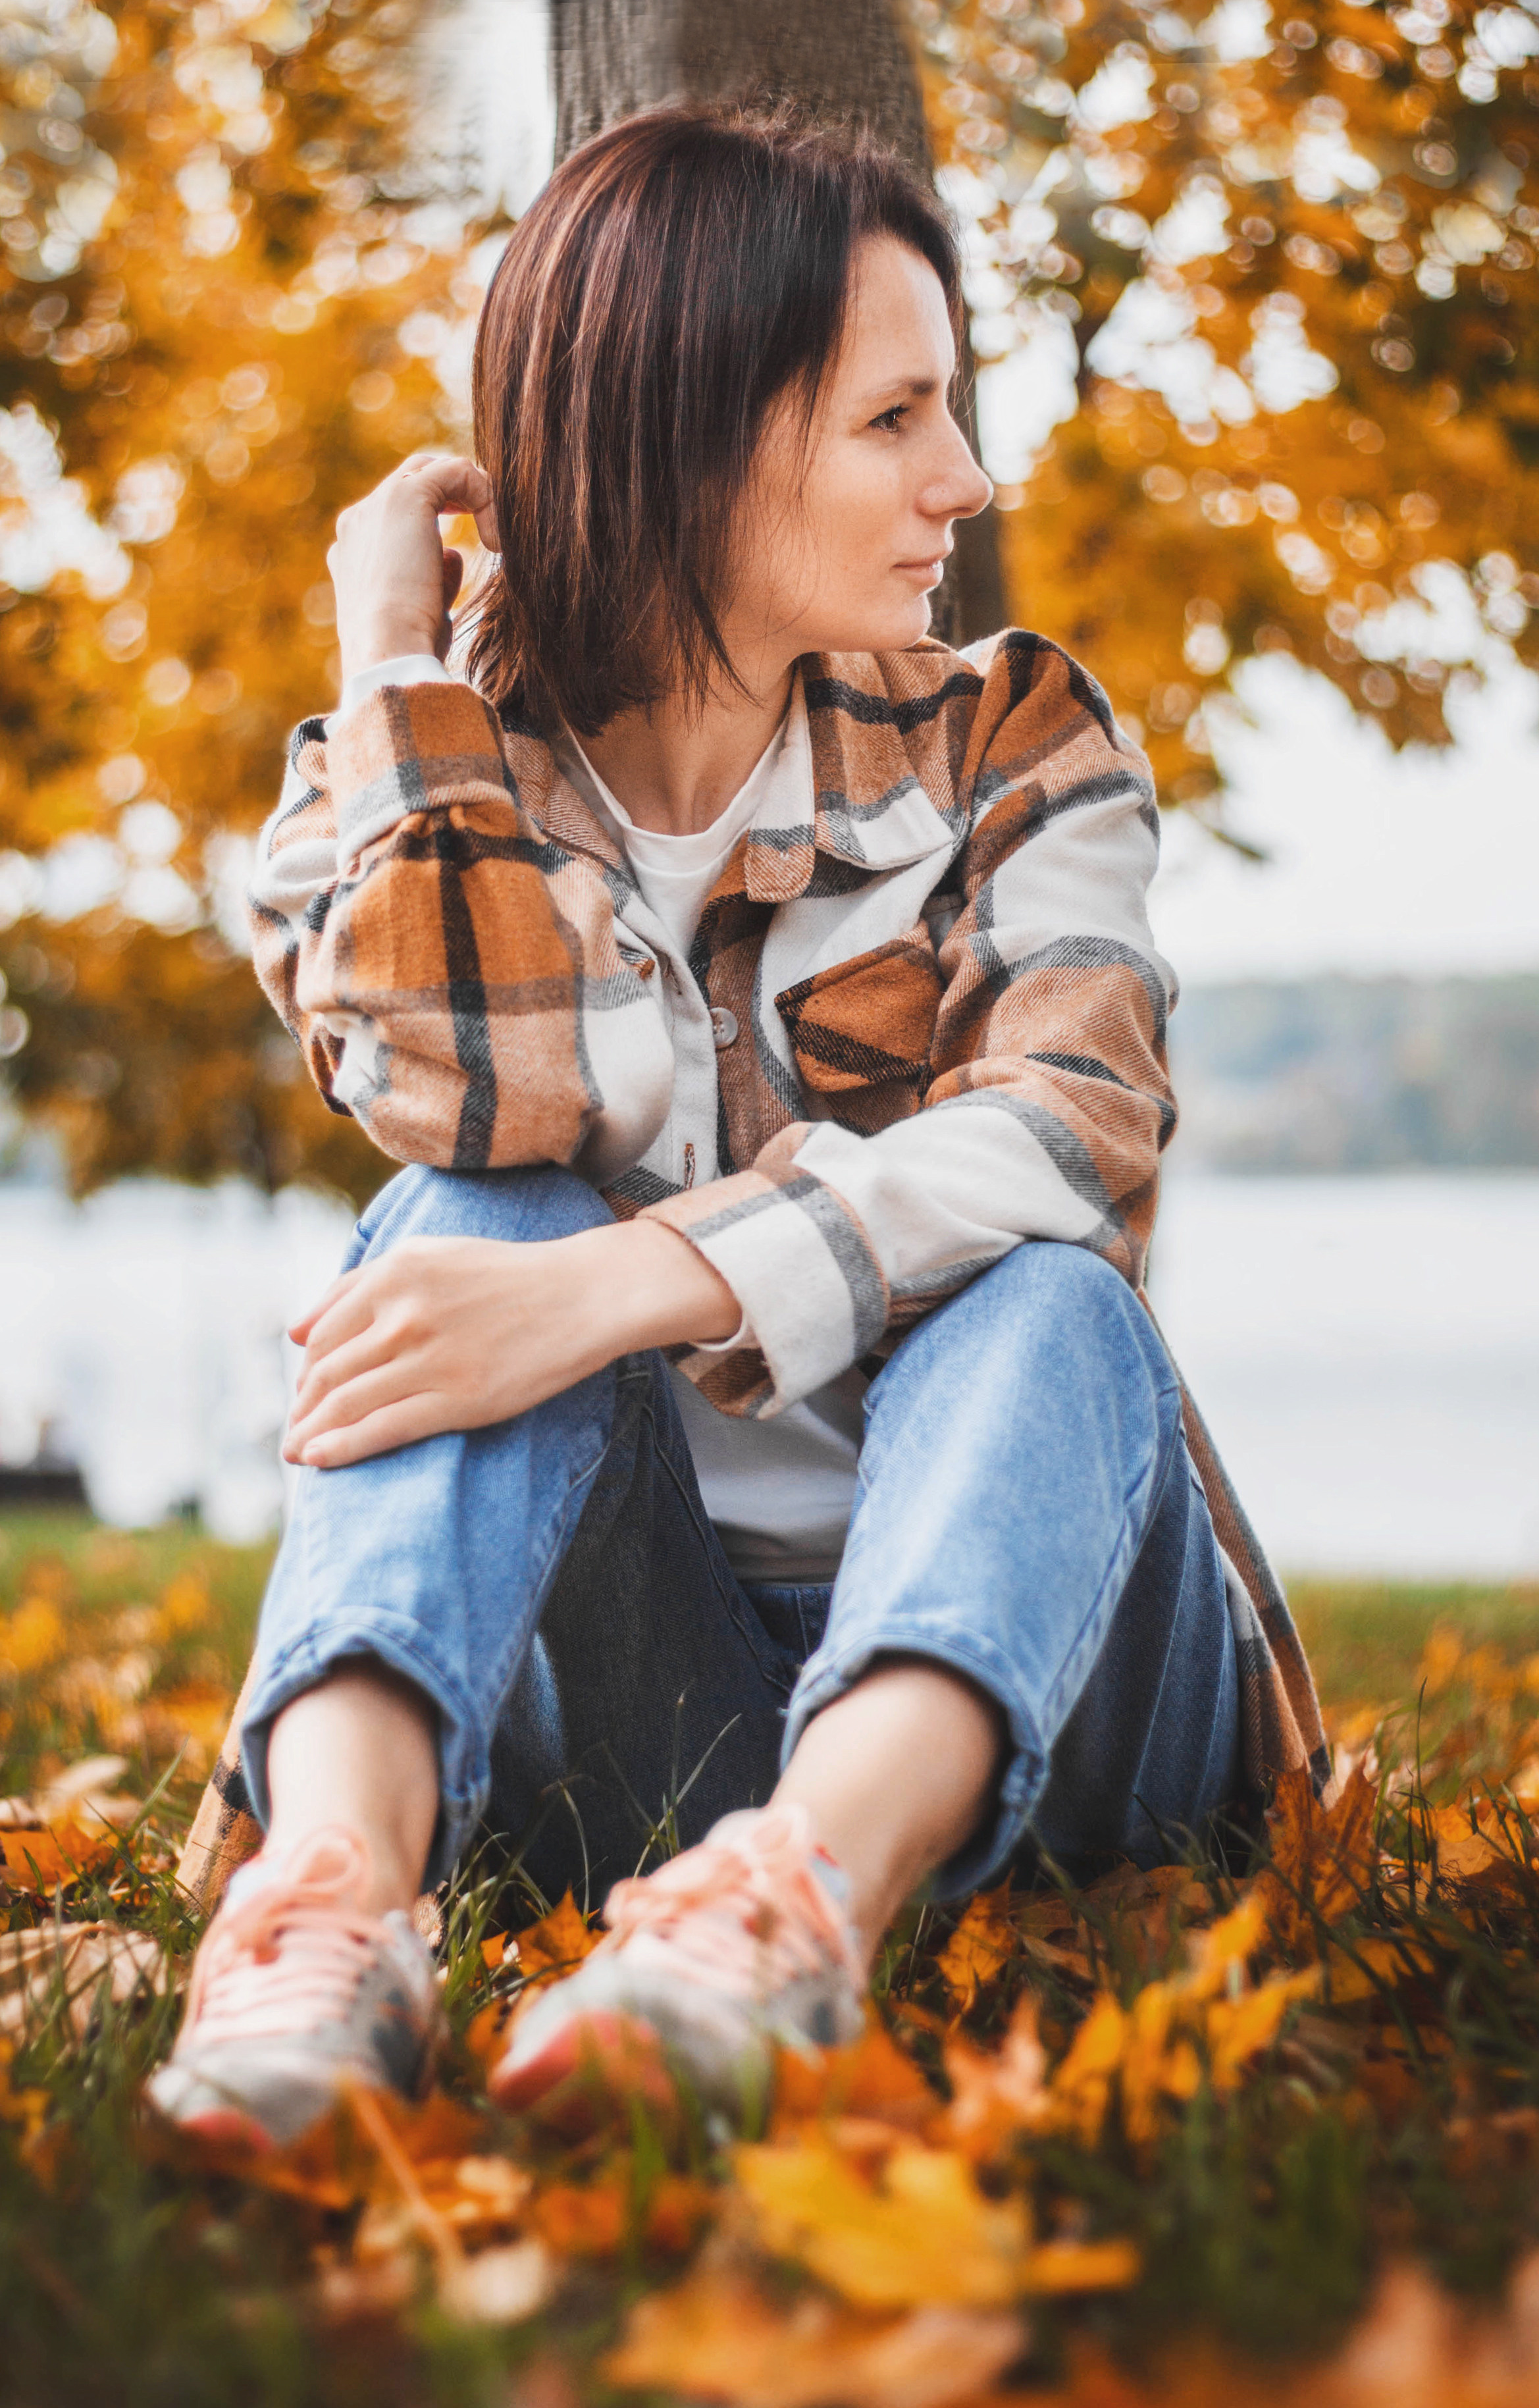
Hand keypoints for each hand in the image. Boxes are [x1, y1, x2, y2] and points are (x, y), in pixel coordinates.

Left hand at [283, 1219, 739, 1469]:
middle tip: (292, 1433)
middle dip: (301, 1409)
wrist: (582, 1295)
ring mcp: (431, 1358)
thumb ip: (358, 1285)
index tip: (304, 1395)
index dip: (304, 1372)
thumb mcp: (429, 1255)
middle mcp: (404, 1313)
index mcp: (393, 1273)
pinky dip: (342, 1448)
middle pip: (326, 1373)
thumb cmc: (505, 1276)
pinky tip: (318, 1461)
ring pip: (346, 1403)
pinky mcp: (460, 1398)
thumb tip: (293, 1331)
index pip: (322, 1335)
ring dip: (309, 1433)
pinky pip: (384, 1428)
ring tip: (295, 1453)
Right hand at [328, 454, 499, 686]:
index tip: (461, 555)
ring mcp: (376, 505)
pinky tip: (496, 540)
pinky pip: (458, 470)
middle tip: (487, 529)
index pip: (394, 516)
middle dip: (453, 496)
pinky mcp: (406, 496)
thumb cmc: (408, 648)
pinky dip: (486, 496)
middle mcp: (358, 523)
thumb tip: (452, 556)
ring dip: (473, 496)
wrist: (388, 652)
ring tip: (495, 536)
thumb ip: (433, 577)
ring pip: (434, 470)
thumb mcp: (420, 611)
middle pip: (411, 481)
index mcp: (353, 552)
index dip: (435, 522)